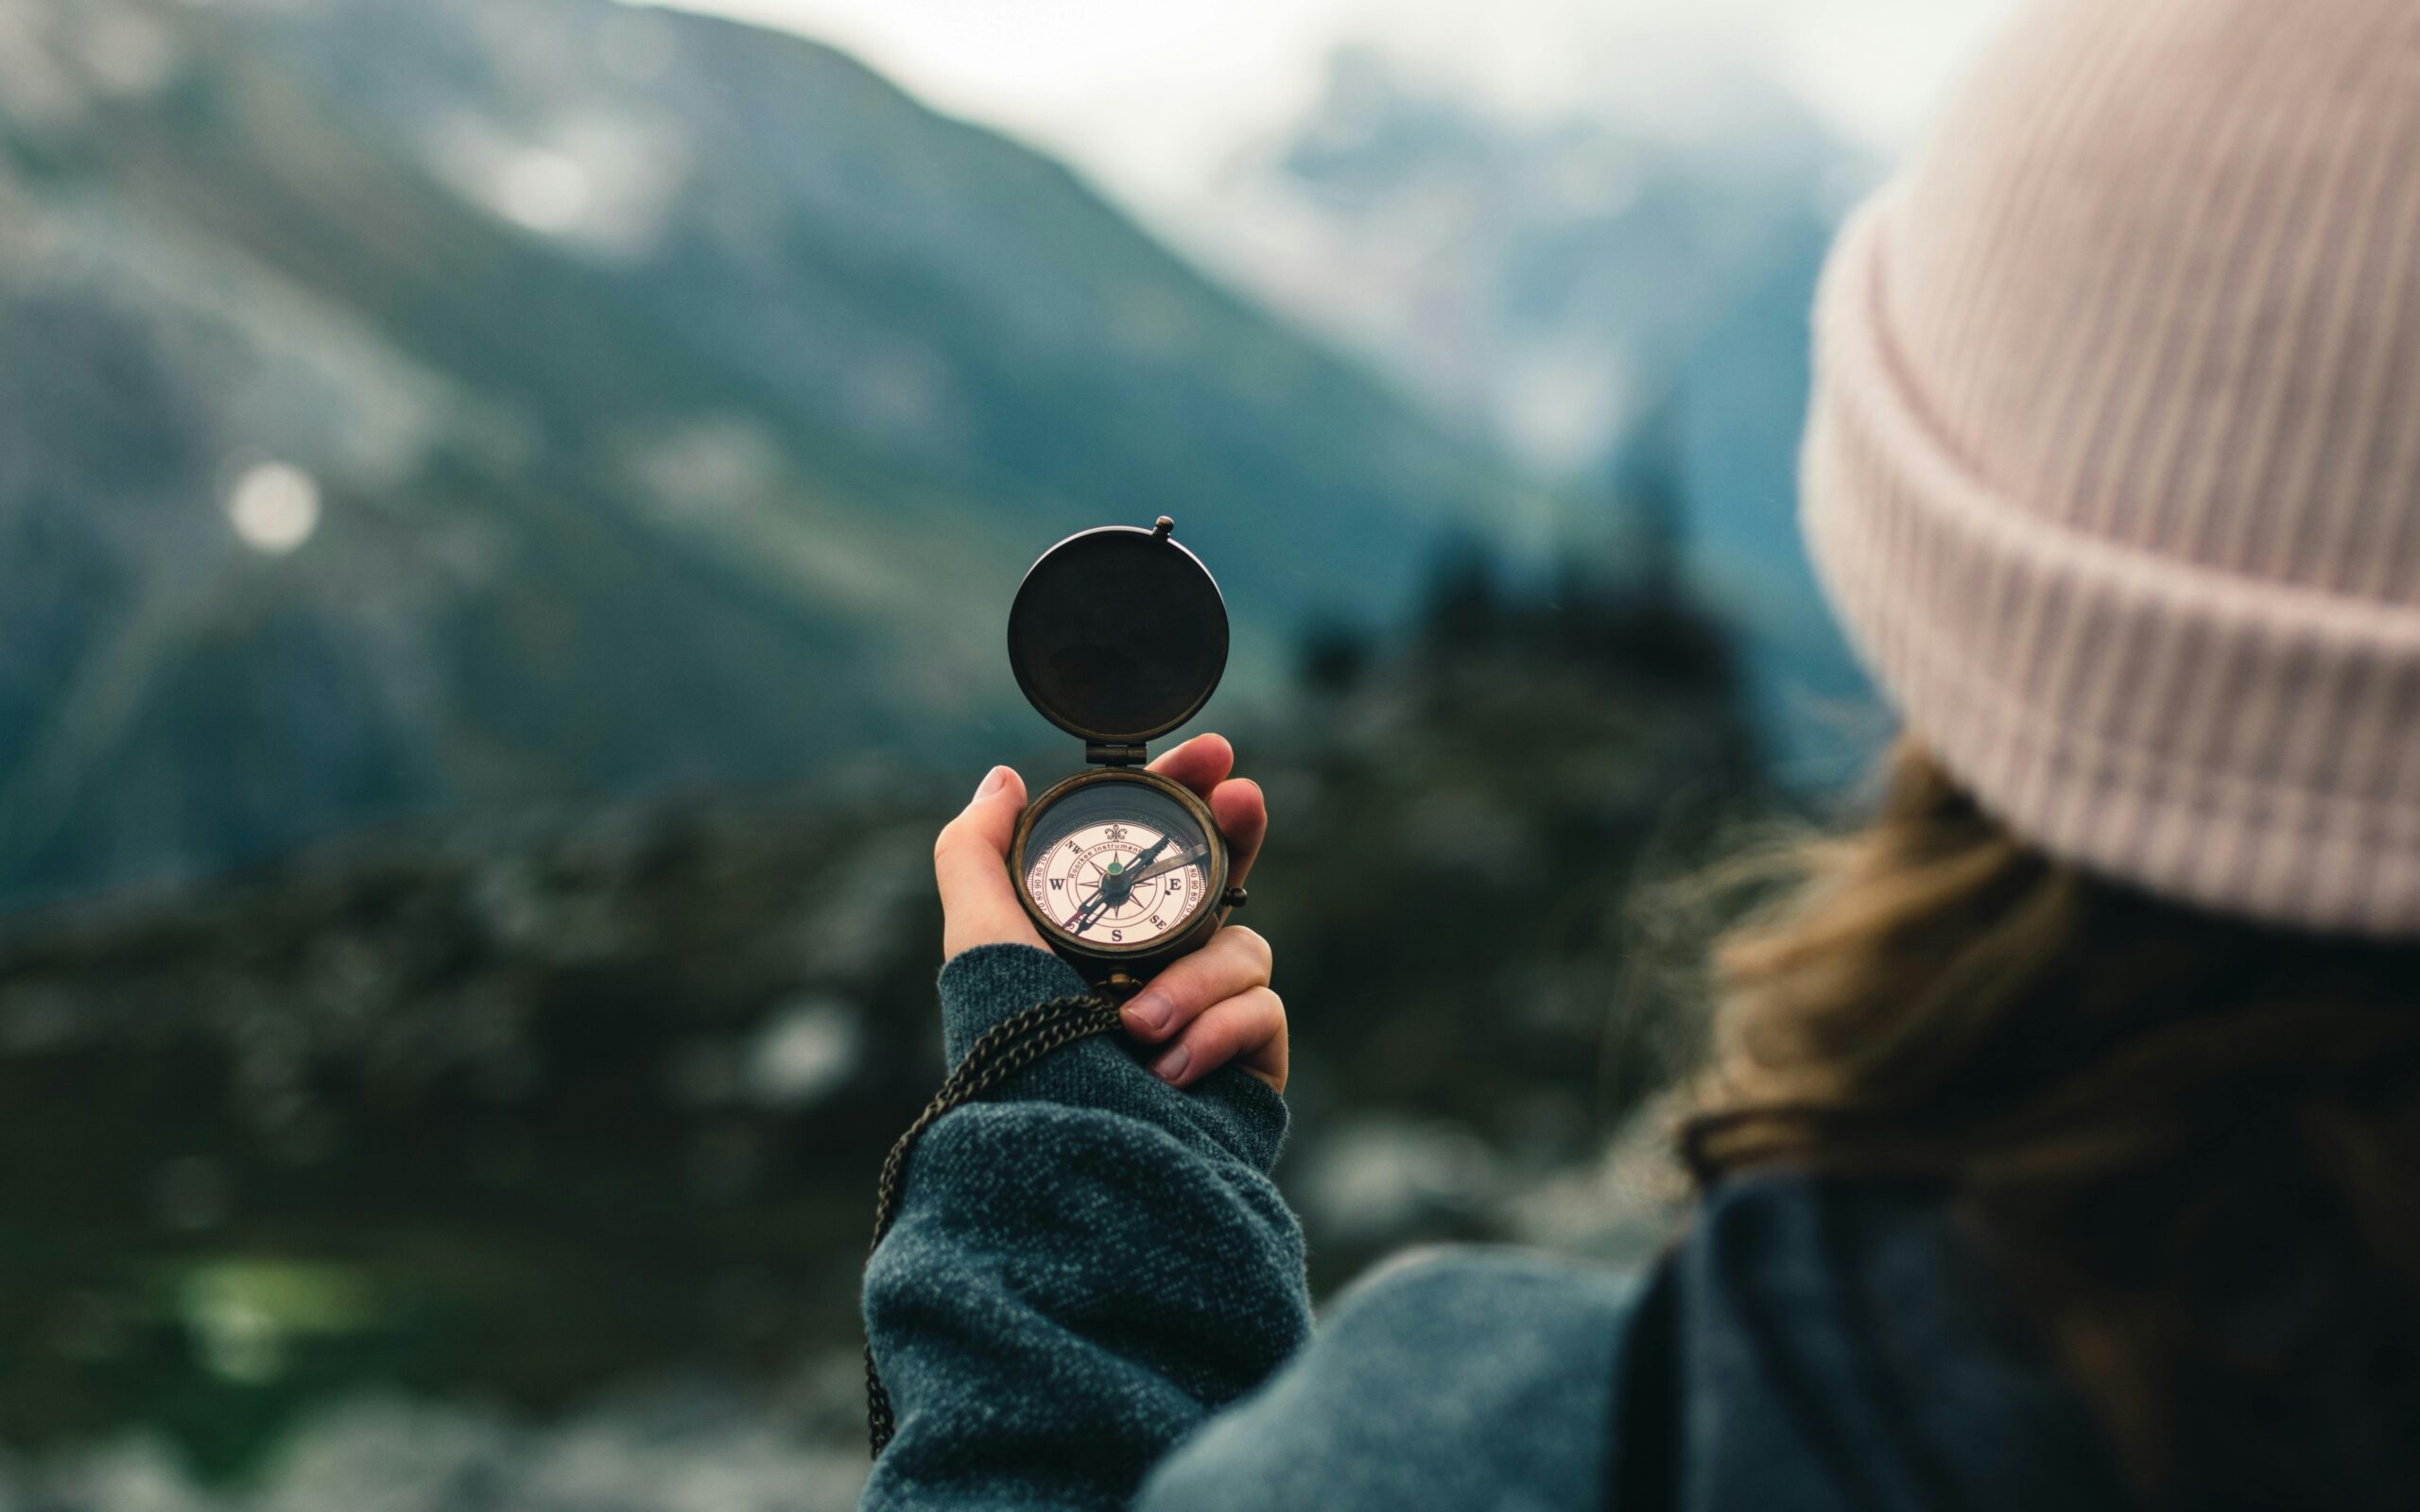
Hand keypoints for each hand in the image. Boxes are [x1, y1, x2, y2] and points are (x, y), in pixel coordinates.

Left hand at [932, 733, 1282, 1090]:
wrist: (1070, 1164)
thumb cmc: (1018, 1057)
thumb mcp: (979, 942)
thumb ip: (976, 852)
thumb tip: (1002, 778)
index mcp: (1098, 941)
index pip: (1155, 851)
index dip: (1188, 795)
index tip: (1211, 751)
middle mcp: (1155, 974)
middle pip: (1222, 881)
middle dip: (1237, 832)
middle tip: (1243, 797)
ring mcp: (1206, 1020)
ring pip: (1242, 947)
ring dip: (1193, 978)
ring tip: (1138, 1027)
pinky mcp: (1248, 1067)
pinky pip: (1262, 1010)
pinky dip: (1215, 1031)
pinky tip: (1170, 1069)